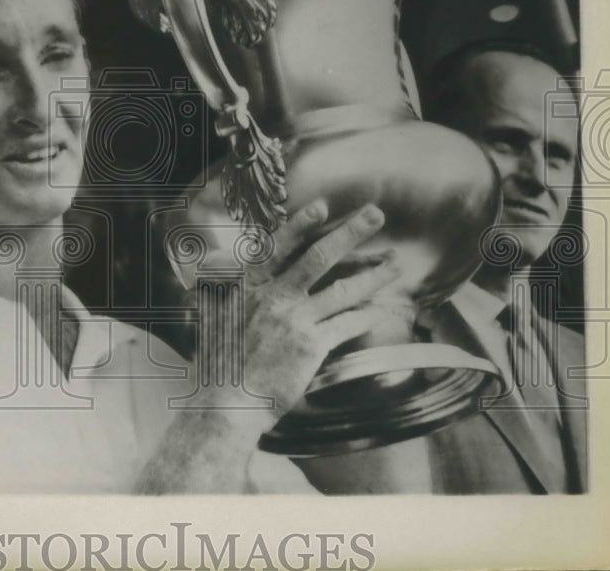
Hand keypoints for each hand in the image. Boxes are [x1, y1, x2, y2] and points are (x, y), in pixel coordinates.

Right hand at [194, 200, 397, 425]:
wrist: (225, 402)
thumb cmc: (218, 363)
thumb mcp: (215, 316)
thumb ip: (228, 291)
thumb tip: (223, 272)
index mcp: (247, 286)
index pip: (278, 246)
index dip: (301, 225)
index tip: (322, 206)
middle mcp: (272, 297)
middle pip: (318, 257)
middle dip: (350, 232)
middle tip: (376, 215)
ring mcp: (292, 320)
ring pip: (341, 289)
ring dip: (372, 274)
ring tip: (394, 264)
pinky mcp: (310, 346)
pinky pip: (346, 324)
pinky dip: (366, 315)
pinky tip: (381, 309)